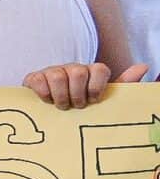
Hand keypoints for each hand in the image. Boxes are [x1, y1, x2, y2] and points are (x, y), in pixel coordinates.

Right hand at [24, 61, 142, 109]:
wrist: (50, 112)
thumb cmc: (79, 105)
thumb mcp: (102, 98)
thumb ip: (123, 83)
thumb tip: (143, 66)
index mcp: (91, 72)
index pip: (99, 69)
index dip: (97, 86)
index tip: (93, 100)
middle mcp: (72, 68)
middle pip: (78, 72)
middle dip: (77, 94)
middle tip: (76, 106)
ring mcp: (52, 71)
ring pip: (58, 76)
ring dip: (61, 96)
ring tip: (62, 106)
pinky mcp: (34, 77)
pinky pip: (38, 80)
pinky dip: (43, 93)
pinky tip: (46, 101)